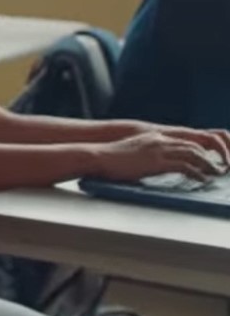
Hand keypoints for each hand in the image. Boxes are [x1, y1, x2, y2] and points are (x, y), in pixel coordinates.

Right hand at [94, 131, 228, 181]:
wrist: (98, 157)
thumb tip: (154, 167)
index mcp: (154, 137)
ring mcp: (158, 150)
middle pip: (194, 145)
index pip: (185, 139)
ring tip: (216, 174)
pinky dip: (197, 173)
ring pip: (194, 153)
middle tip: (219, 167)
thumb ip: (148, 156)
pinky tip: (201, 179)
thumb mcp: (133, 153)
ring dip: (208, 164)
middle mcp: (159, 140)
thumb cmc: (111, 159)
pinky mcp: (156, 162)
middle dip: (210, 156)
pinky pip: (184, 166)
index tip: (209, 159)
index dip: (201, 149)